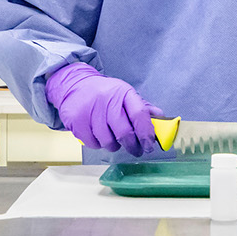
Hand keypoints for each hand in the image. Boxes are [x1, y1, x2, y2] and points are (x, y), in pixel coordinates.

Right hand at [45, 63, 161, 156]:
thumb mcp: (124, 94)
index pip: (139, 114)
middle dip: (133, 146)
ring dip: (114, 146)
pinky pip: (93, 143)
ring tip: (114, 139)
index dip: (146, 133)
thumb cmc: (105, 93)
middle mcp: (106, 100)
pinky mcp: (77, 120)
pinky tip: (99, 136)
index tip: (149, 145)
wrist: (75, 85)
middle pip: (124, 132)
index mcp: (123, 92)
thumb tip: (161, 118)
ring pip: (108, 141)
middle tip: (136, 150)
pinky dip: (98, 144)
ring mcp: (90, 110)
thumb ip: (143, 108)